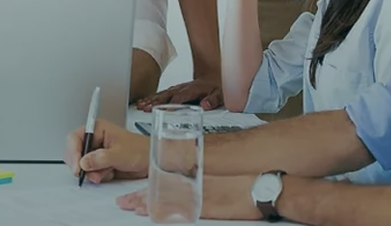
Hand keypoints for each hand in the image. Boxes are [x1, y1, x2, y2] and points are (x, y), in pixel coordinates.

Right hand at [64, 119, 148, 183]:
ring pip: (81, 164)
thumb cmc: (140, 150)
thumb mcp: (120, 154)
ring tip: (105, 173)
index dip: (73, 152)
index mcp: (97, 129)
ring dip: (91, 172)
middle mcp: (94, 139)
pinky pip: (89, 172)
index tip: (77, 167)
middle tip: (88, 174)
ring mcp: (96, 152)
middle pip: (74, 152)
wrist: (150, 161)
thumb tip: (84, 162)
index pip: (75, 138)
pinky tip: (108, 174)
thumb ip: (101, 158)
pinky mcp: (99, 163)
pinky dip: (97, 176)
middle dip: (81, 165)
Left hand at [117, 175, 261, 220]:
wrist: (265, 187)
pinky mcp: (207, 207)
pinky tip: (155, 214)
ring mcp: (199, 195)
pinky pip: (181, 210)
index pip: (167, 180)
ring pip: (167, 199)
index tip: (134, 192)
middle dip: (141, 196)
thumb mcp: (223, 175)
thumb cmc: (247, 181)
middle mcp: (195, 183)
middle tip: (125, 201)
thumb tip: (193, 183)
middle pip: (162, 190)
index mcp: (198, 175)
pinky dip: (166, 212)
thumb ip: (205, 179)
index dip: (148, 187)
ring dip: (147, 204)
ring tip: (131, 207)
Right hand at [136, 78, 222, 111]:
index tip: (165, 111)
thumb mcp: (219, 94)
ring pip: (162, 94)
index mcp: (193, 89)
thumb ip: (213, 100)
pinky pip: (160, 94)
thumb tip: (206, 105)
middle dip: (156, 102)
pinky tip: (143, 102)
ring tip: (141, 106)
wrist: (212, 75)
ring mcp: (176, 89)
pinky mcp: (173, 91)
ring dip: (151, 100)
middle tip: (146, 108)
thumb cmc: (215, 87)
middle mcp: (182, 88)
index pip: (180, 98)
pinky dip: (151, 98)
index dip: (173, 105)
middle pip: (167, 95)